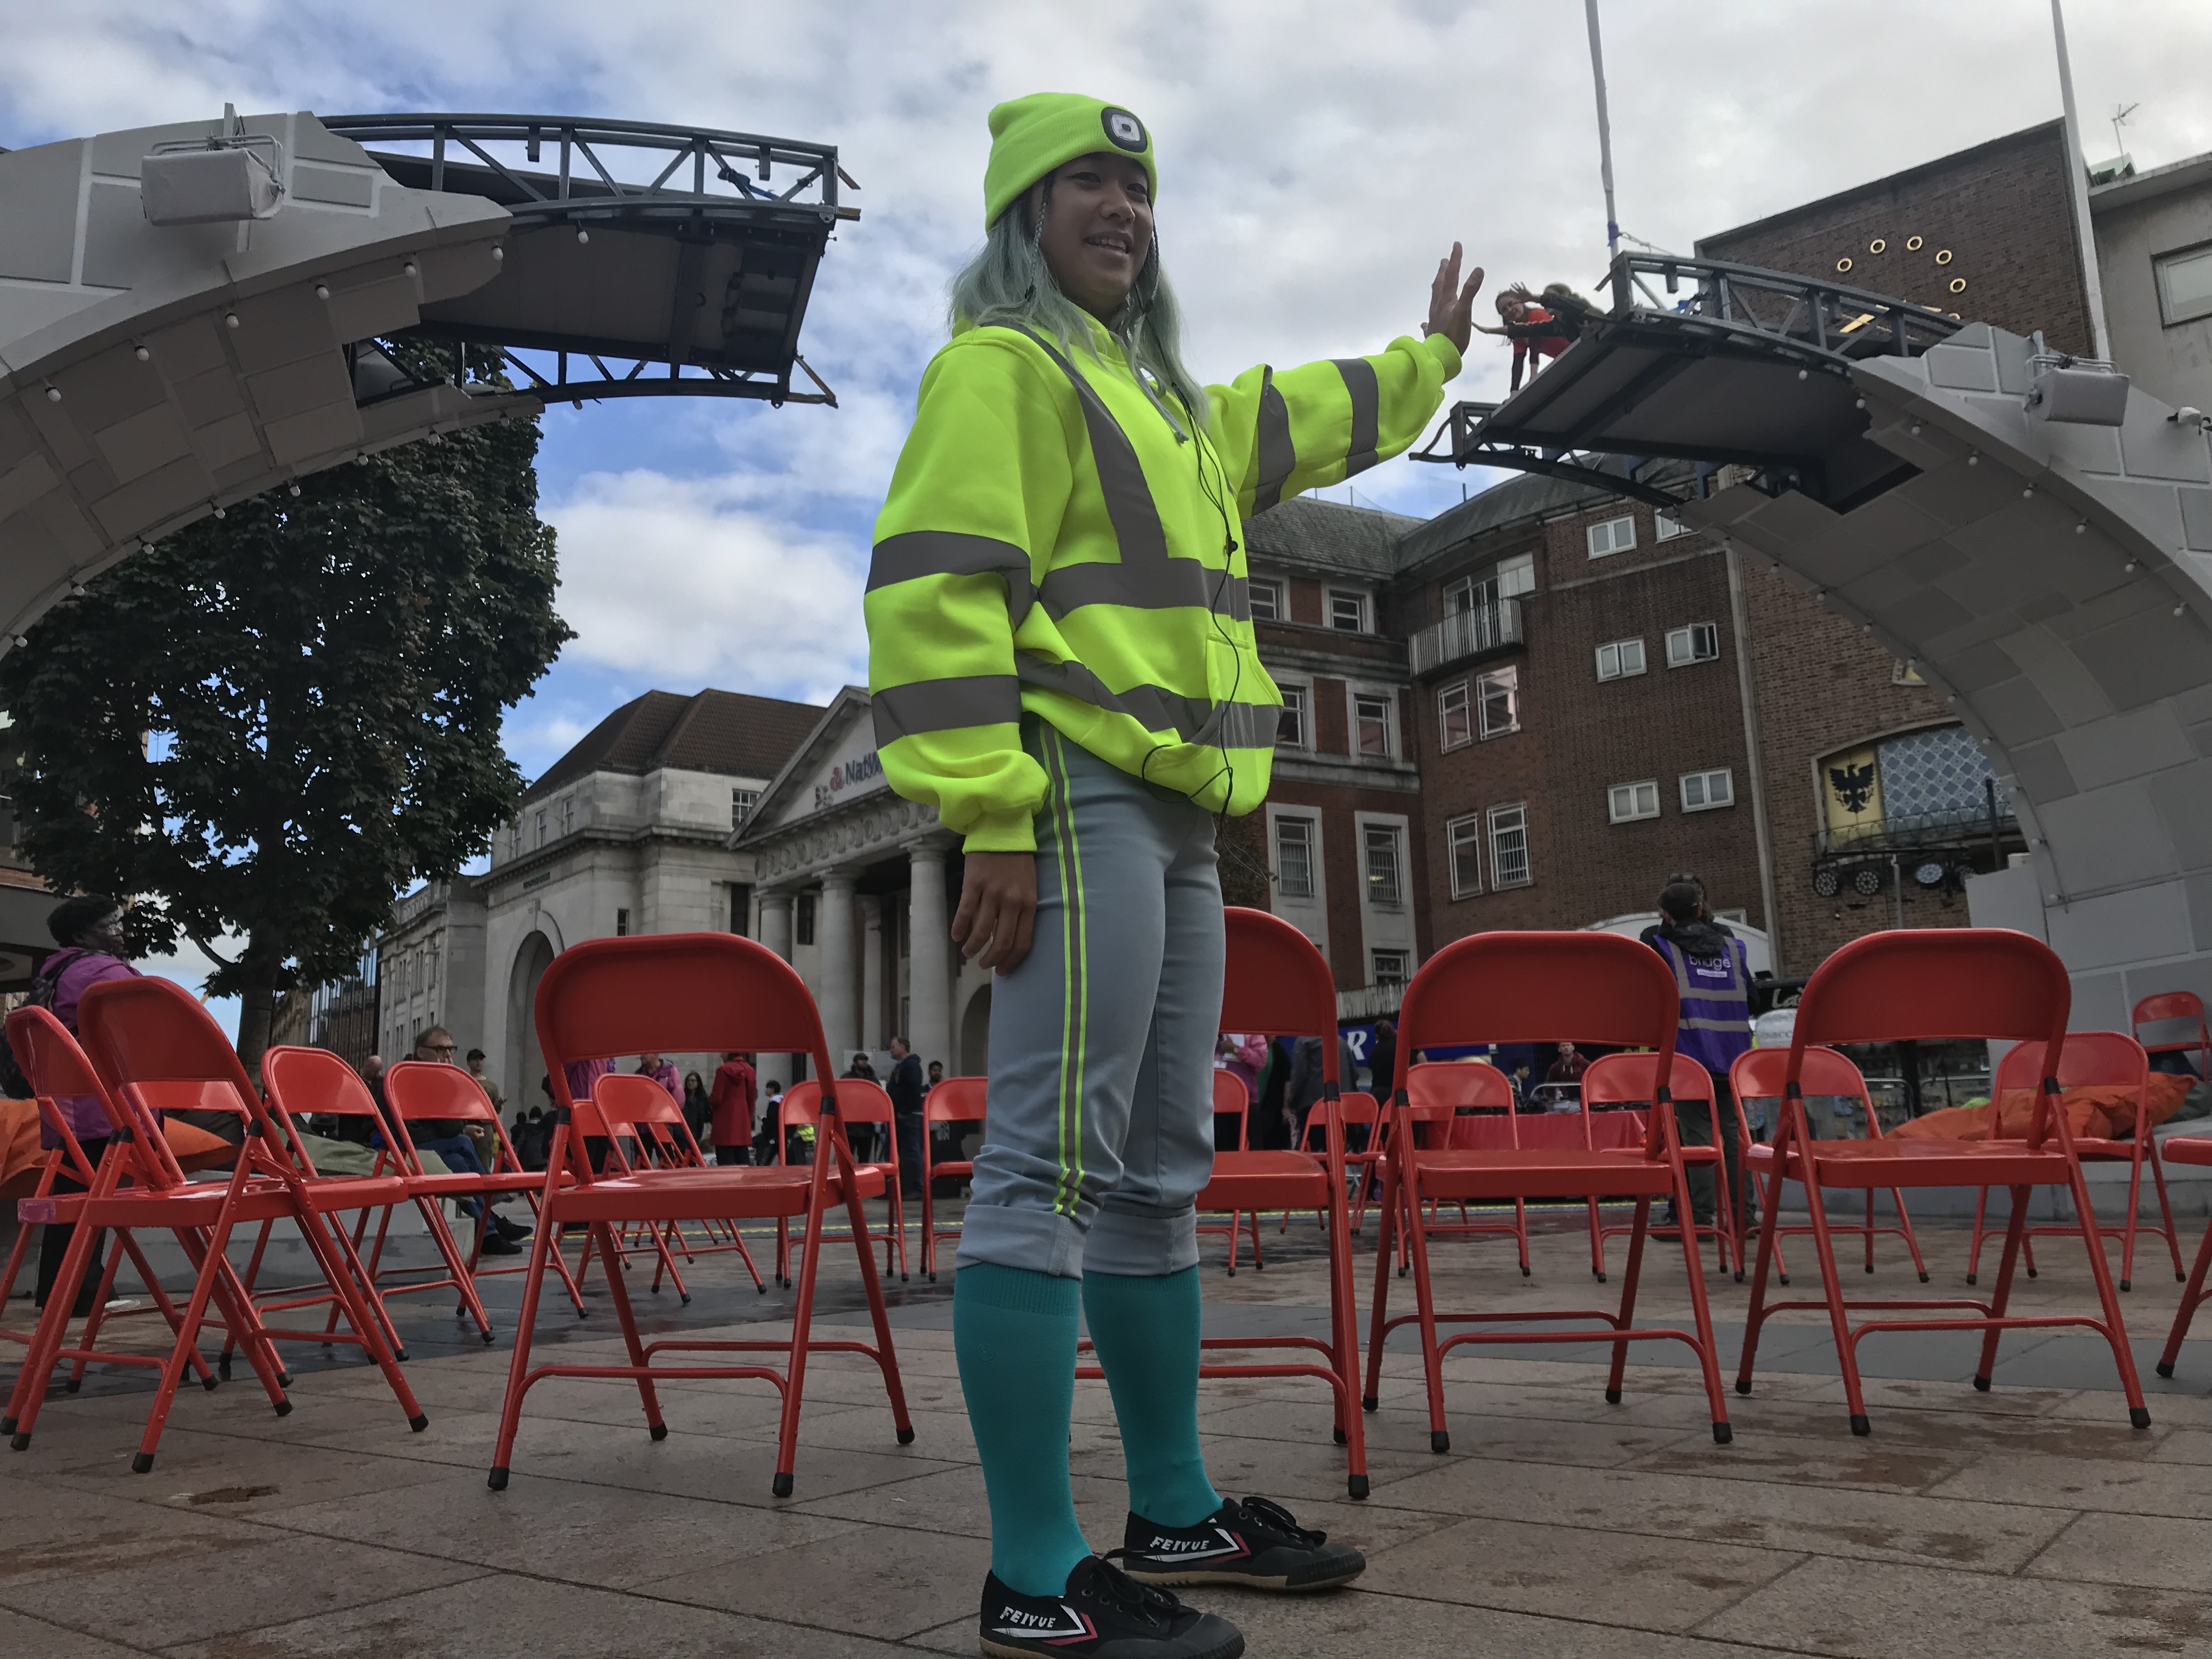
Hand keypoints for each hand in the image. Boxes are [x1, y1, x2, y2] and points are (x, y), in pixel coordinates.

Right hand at [951, 851, 1036, 974]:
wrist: (1003, 829)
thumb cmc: (1018, 860)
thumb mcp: (1029, 886)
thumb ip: (1022, 911)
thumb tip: (1009, 938)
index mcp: (1029, 904)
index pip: (1022, 943)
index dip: (1011, 961)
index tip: (1003, 971)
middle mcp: (1012, 901)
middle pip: (1001, 942)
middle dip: (991, 959)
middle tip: (984, 964)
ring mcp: (992, 893)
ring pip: (981, 931)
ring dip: (973, 947)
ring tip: (968, 952)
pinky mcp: (974, 884)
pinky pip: (965, 913)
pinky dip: (959, 928)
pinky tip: (956, 936)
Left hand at [1423, 242, 1483, 353]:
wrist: (1439, 358)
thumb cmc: (1454, 335)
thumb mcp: (1465, 311)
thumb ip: (1471, 290)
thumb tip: (1478, 269)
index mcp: (1446, 300)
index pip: (1451, 276)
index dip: (1455, 260)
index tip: (1456, 244)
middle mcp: (1437, 307)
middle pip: (1440, 285)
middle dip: (1444, 271)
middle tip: (1444, 260)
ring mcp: (1434, 319)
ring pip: (1434, 300)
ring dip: (1437, 288)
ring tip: (1437, 283)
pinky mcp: (1433, 333)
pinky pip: (1429, 321)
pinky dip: (1429, 318)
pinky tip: (1425, 322)